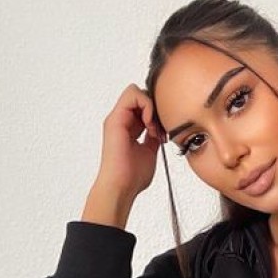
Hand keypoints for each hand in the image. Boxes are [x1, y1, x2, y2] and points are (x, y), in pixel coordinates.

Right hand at [95, 83, 165, 201]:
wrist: (122, 186)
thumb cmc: (132, 176)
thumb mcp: (150, 151)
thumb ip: (153, 137)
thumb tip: (161, 130)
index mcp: (128, 128)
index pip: (143, 107)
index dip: (157, 113)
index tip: (162, 131)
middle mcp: (121, 121)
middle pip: (140, 96)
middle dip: (155, 108)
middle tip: (159, 129)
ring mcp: (117, 119)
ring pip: (136, 91)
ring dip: (150, 106)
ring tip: (153, 127)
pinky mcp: (115, 119)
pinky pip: (132, 95)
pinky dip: (146, 105)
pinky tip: (149, 123)